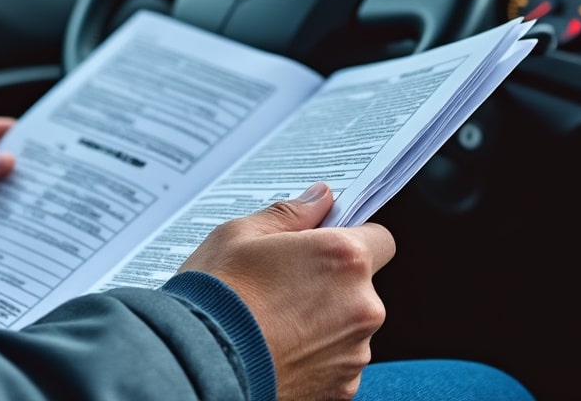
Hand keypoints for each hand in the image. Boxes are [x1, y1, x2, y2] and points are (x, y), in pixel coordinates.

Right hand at [177, 183, 394, 400]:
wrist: (200, 363)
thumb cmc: (217, 296)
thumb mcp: (240, 235)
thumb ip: (290, 215)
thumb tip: (320, 199)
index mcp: (344, 258)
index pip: (380, 240)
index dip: (353, 240)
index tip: (325, 247)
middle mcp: (362, 305)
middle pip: (362, 286)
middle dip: (332, 284)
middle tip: (284, 287)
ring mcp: (355, 351)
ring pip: (349, 326)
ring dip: (324, 322)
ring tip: (275, 323)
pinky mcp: (343, 388)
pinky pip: (337, 362)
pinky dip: (316, 357)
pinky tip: (279, 350)